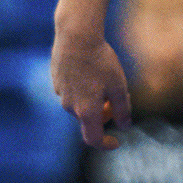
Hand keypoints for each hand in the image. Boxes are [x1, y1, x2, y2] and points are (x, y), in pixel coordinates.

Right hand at [51, 28, 130, 149]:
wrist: (76, 37)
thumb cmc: (100, 61)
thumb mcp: (118, 85)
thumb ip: (122, 109)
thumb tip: (125, 126)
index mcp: (86, 111)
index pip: (93, 139)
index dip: (106, 144)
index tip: (117, 142)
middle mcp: (70, 107)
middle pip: (90, 119)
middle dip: (104, 113)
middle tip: (119, 96)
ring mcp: (61, 94)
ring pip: (81, 104)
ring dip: (94, 99)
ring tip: (105, 76)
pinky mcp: (57, 82)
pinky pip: (73, 91)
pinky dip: (84, 88)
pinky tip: (91, 68)